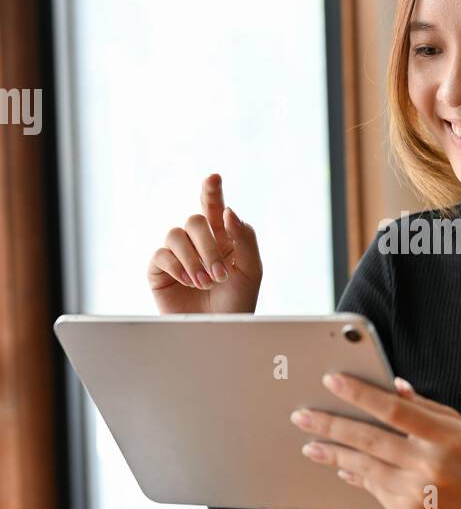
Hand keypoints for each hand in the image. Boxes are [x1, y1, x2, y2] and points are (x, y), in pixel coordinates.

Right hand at [147, 173, 262, 313]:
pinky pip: (161, 254)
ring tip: (205, 283)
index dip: (211, 190)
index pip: (214, 206)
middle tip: (220, 275)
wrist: (218, 331)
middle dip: (208, 246)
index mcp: (223, 237)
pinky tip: (189, 282)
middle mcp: (198, 241)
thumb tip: (228, 211)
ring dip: (194, 259)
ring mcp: (177, 254)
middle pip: (195, 220)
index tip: (214, 177)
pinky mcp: (159, 269)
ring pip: (176, 234)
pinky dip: (177, 266)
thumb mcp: (251, 270)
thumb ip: (245, 239)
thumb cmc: (238, 302)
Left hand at [290, 373, 460, 508]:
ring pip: (365, 467)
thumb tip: (390, 387)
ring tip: (310, 444)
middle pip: (370, 440)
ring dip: (333, 454)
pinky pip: (374, 489)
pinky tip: (341, 465)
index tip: (331, 381)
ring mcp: (418, 494)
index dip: (360, 394)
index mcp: (444, 436)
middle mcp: (431, 465)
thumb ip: (422, 407)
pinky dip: (356, 475)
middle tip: (302, 416)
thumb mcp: (457, 427)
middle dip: (331, 425)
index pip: (394, 409)